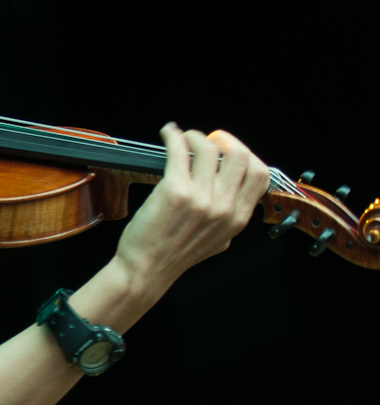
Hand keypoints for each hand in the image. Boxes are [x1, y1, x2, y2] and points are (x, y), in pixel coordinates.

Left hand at [115, 123, 269, 297]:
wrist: (145, 270)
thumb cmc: (174, 255)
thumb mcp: (217, 241)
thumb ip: (229, 217)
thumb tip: (230, 192)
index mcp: (238, 219)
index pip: (260, 175)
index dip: (246, 155)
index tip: (229, 150)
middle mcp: (223, 207)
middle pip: (240, 155)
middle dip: (223, 140)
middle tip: (206, 140)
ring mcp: (200, 198)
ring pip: (209, 149)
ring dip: (195, 136)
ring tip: (183, 138)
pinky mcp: (174, 191)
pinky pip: (179, 151)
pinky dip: (173, 136)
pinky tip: (168, 134)